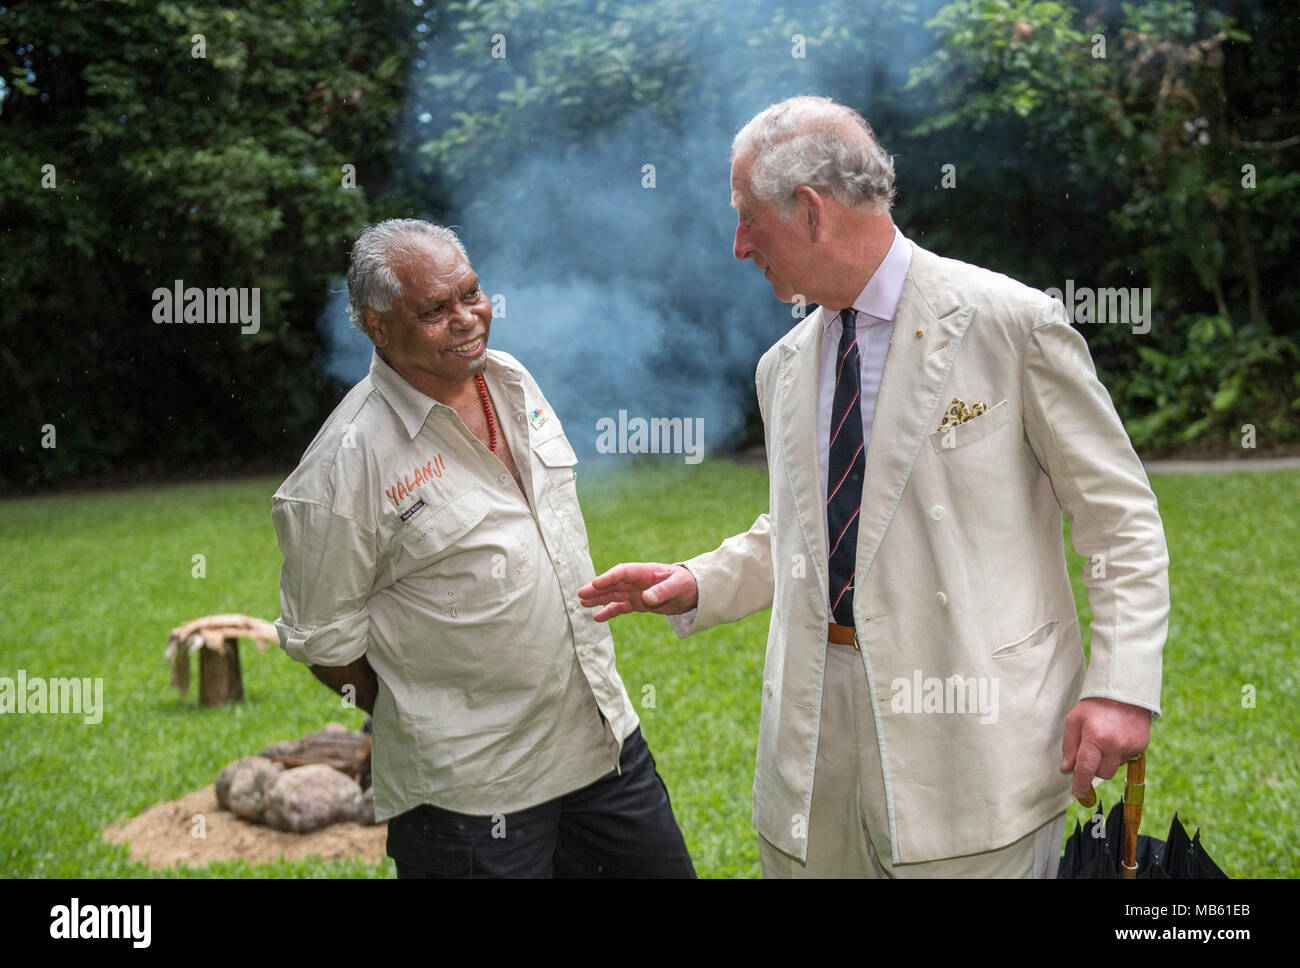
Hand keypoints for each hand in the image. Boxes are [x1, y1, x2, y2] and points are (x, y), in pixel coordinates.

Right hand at [578, 562, 698, 621]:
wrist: (694, 592)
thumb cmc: (687, 584)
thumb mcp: (679, 586)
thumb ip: (663, 591)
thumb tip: (646, 599)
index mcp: (645, 572)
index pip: (623, 572)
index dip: (609, 577)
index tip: (596, 583)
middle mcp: (637, 581)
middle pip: (613, 583)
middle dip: (597, 588)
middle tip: (581, 594)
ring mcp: (636, 592)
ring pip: (613, 594)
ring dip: (598, 598)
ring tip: (582, 603)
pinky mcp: (638, 603)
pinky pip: (620, 607)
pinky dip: (609, 611)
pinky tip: (597, 618)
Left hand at [1058, 697, 1151, 800]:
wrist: (1125, 691)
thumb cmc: (1095, 705)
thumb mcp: (1074, 720)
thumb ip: (1069, 746)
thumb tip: (1067, 769)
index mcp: (1096, 738)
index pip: (1086, 769)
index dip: (1080, 784)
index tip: (1077, 794)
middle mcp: (1116, 746)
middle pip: (1102, 773)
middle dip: (1093, 767)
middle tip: (1090, 750)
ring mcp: (1131, 747)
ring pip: (1114, 767)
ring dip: (1106, 760)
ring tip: (1104, 739)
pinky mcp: (1142, 746)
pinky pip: (1126, 759)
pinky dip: (1118, 754)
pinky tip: (1116, 737)